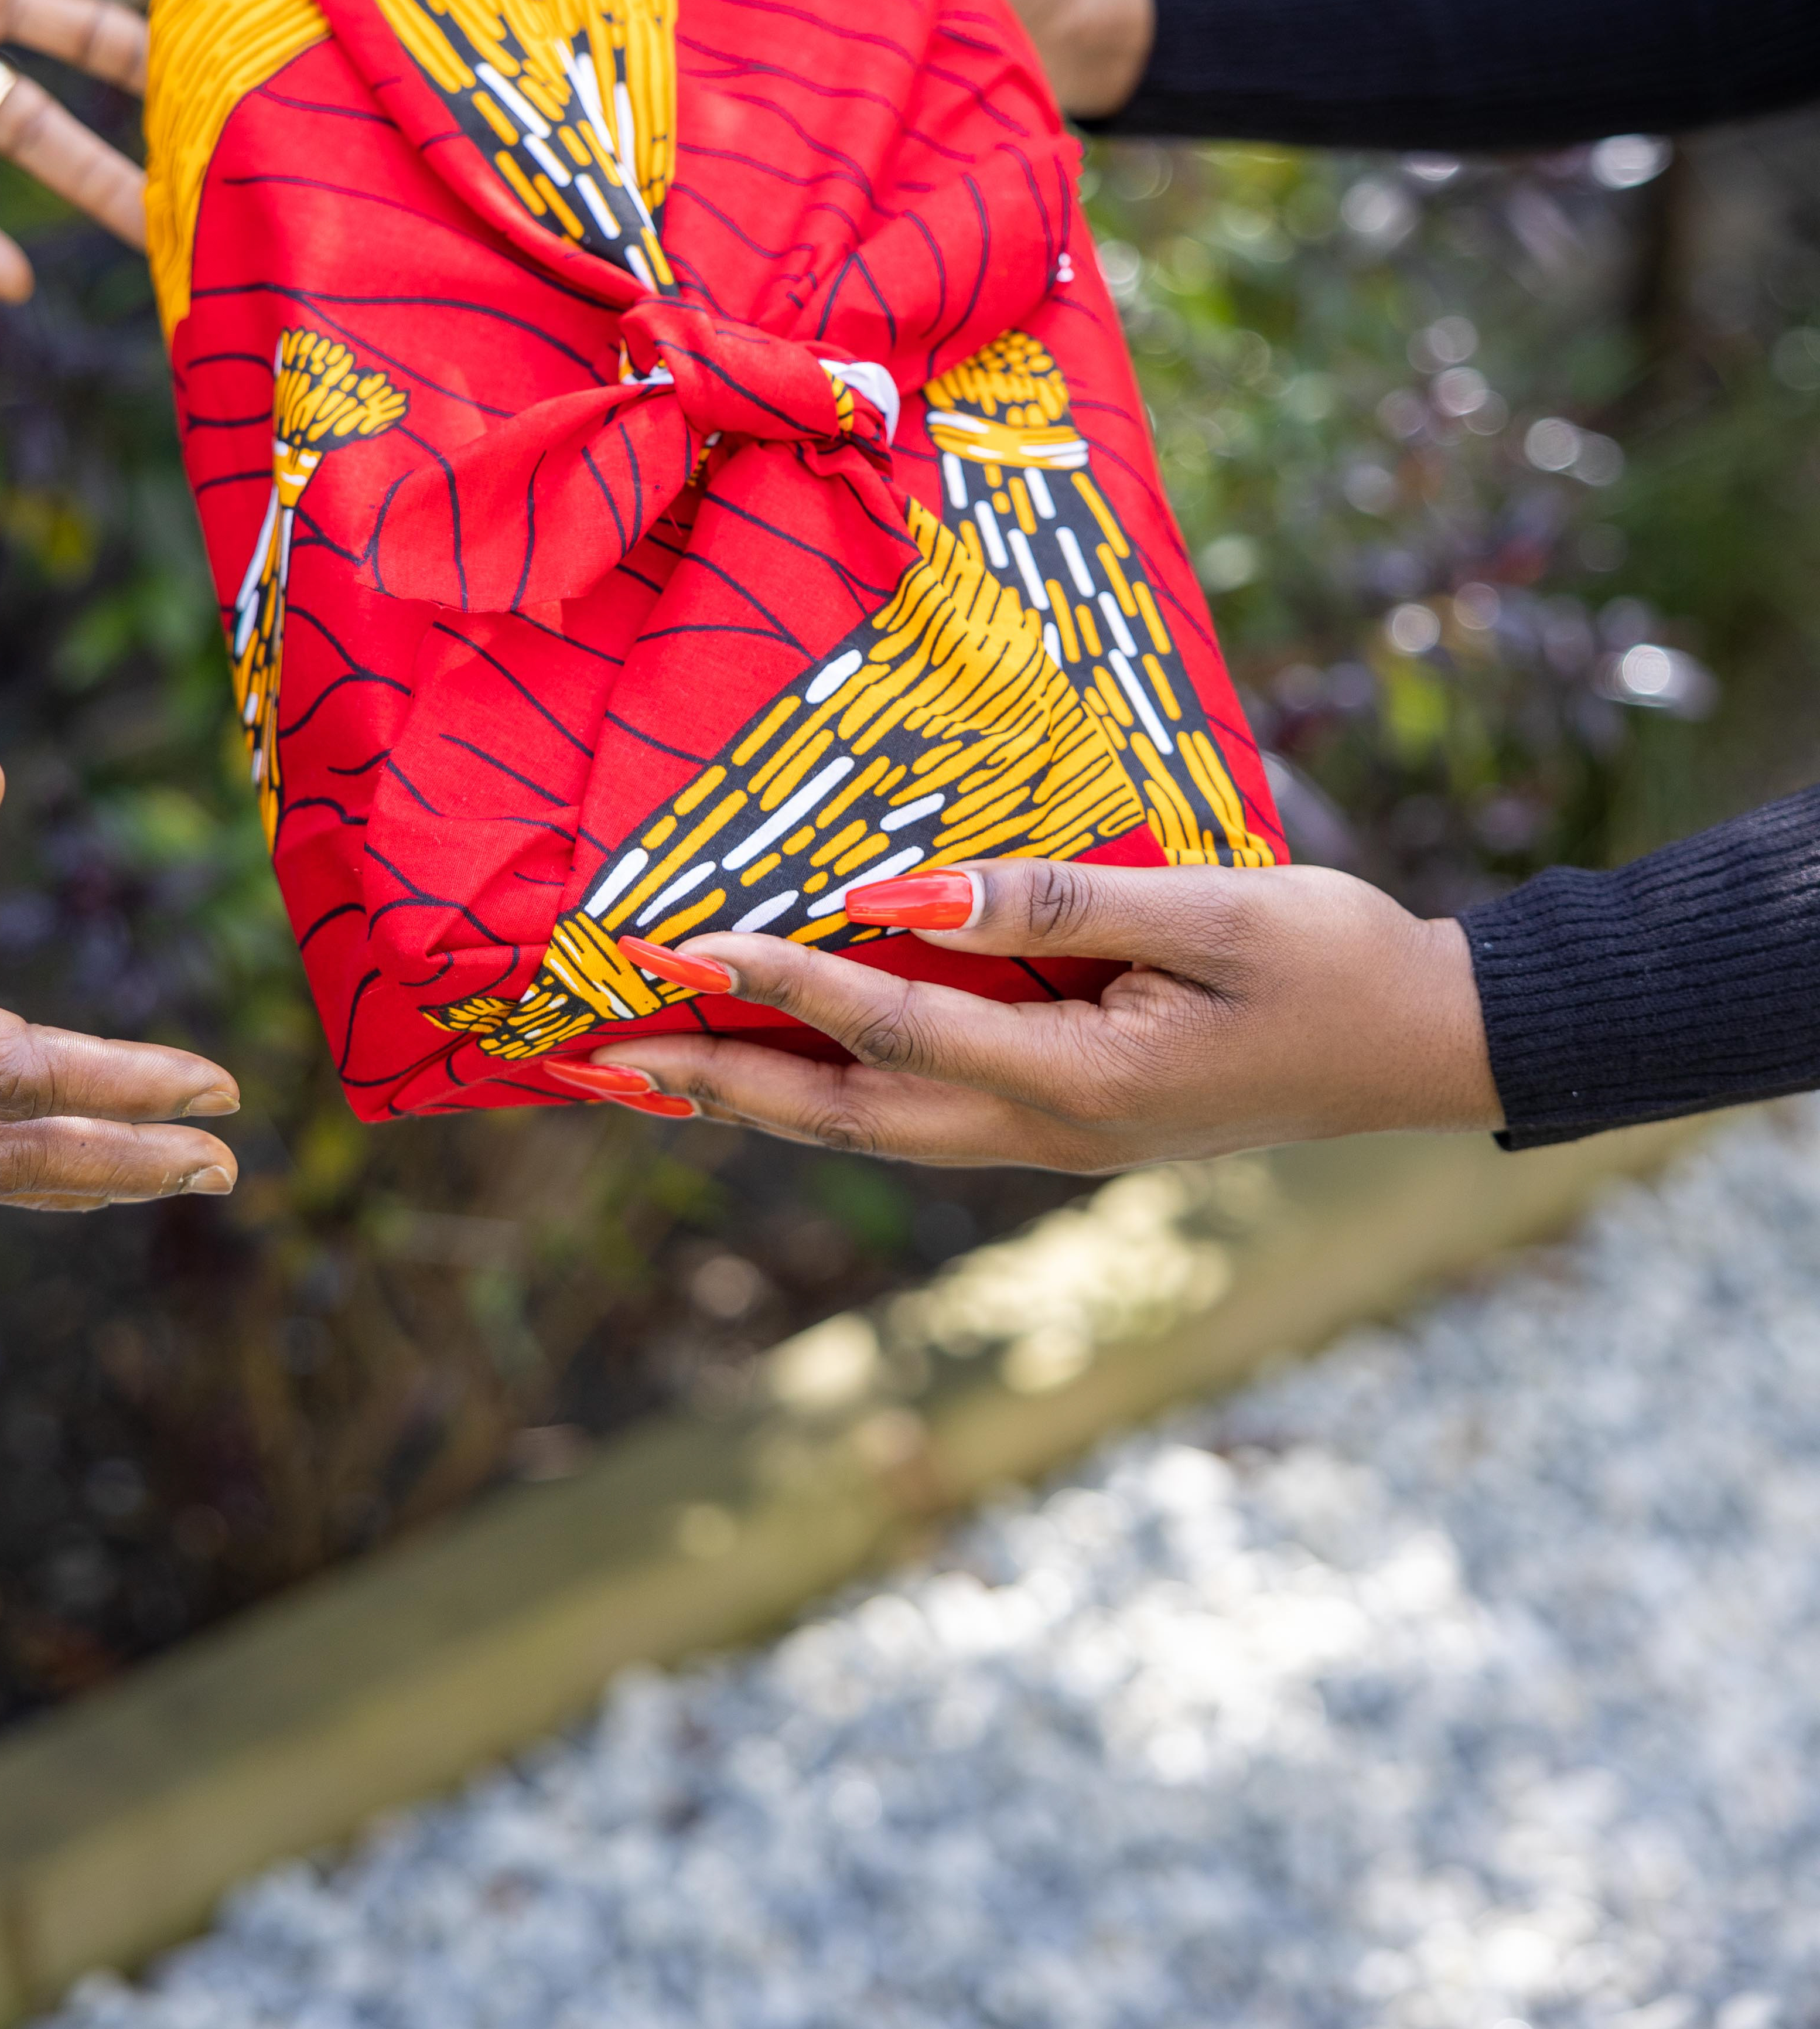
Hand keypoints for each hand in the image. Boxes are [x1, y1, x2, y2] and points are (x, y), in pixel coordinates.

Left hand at [622, 857, 1497, 1170]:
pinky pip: (922, 1112)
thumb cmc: (1332, 961)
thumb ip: (1055, 905)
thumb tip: (908, 892)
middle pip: (849, 1116)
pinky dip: (837, 1093)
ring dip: (765, 1097)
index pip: (889, 1028)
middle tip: (602, 1060)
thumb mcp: (1206, 909)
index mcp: (1080, 1083)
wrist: (1426, 1043)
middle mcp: (1049, 1130)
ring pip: (876, 1127)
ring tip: (660, 1073)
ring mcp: (1059, 1136)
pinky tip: (795, 1067)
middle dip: (722, 1083)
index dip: (778, 984)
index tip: (678, 945)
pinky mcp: (1073, 1118)